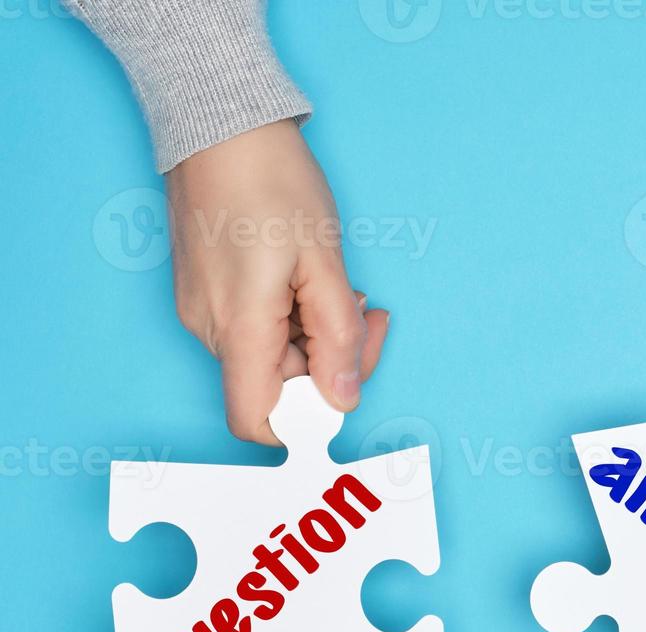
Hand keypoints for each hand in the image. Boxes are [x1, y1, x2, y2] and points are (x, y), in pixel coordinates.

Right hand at [166, 120, 387, 443]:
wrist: (219, 122)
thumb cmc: (271, 180)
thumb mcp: (323, 261)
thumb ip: (337, 337)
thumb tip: (342, 399)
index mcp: (240, 328)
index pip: (259, 421)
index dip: (305, 423)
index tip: (346, 385)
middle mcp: (212, 330)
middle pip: (278, 387)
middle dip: (334, 362)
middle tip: (368, 314)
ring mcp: (204, 312)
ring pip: (272, 359)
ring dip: (319, 337)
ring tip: (344, 289)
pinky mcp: (208, 294)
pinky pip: (257, 331)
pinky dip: (294, 319)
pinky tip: (314, 282)